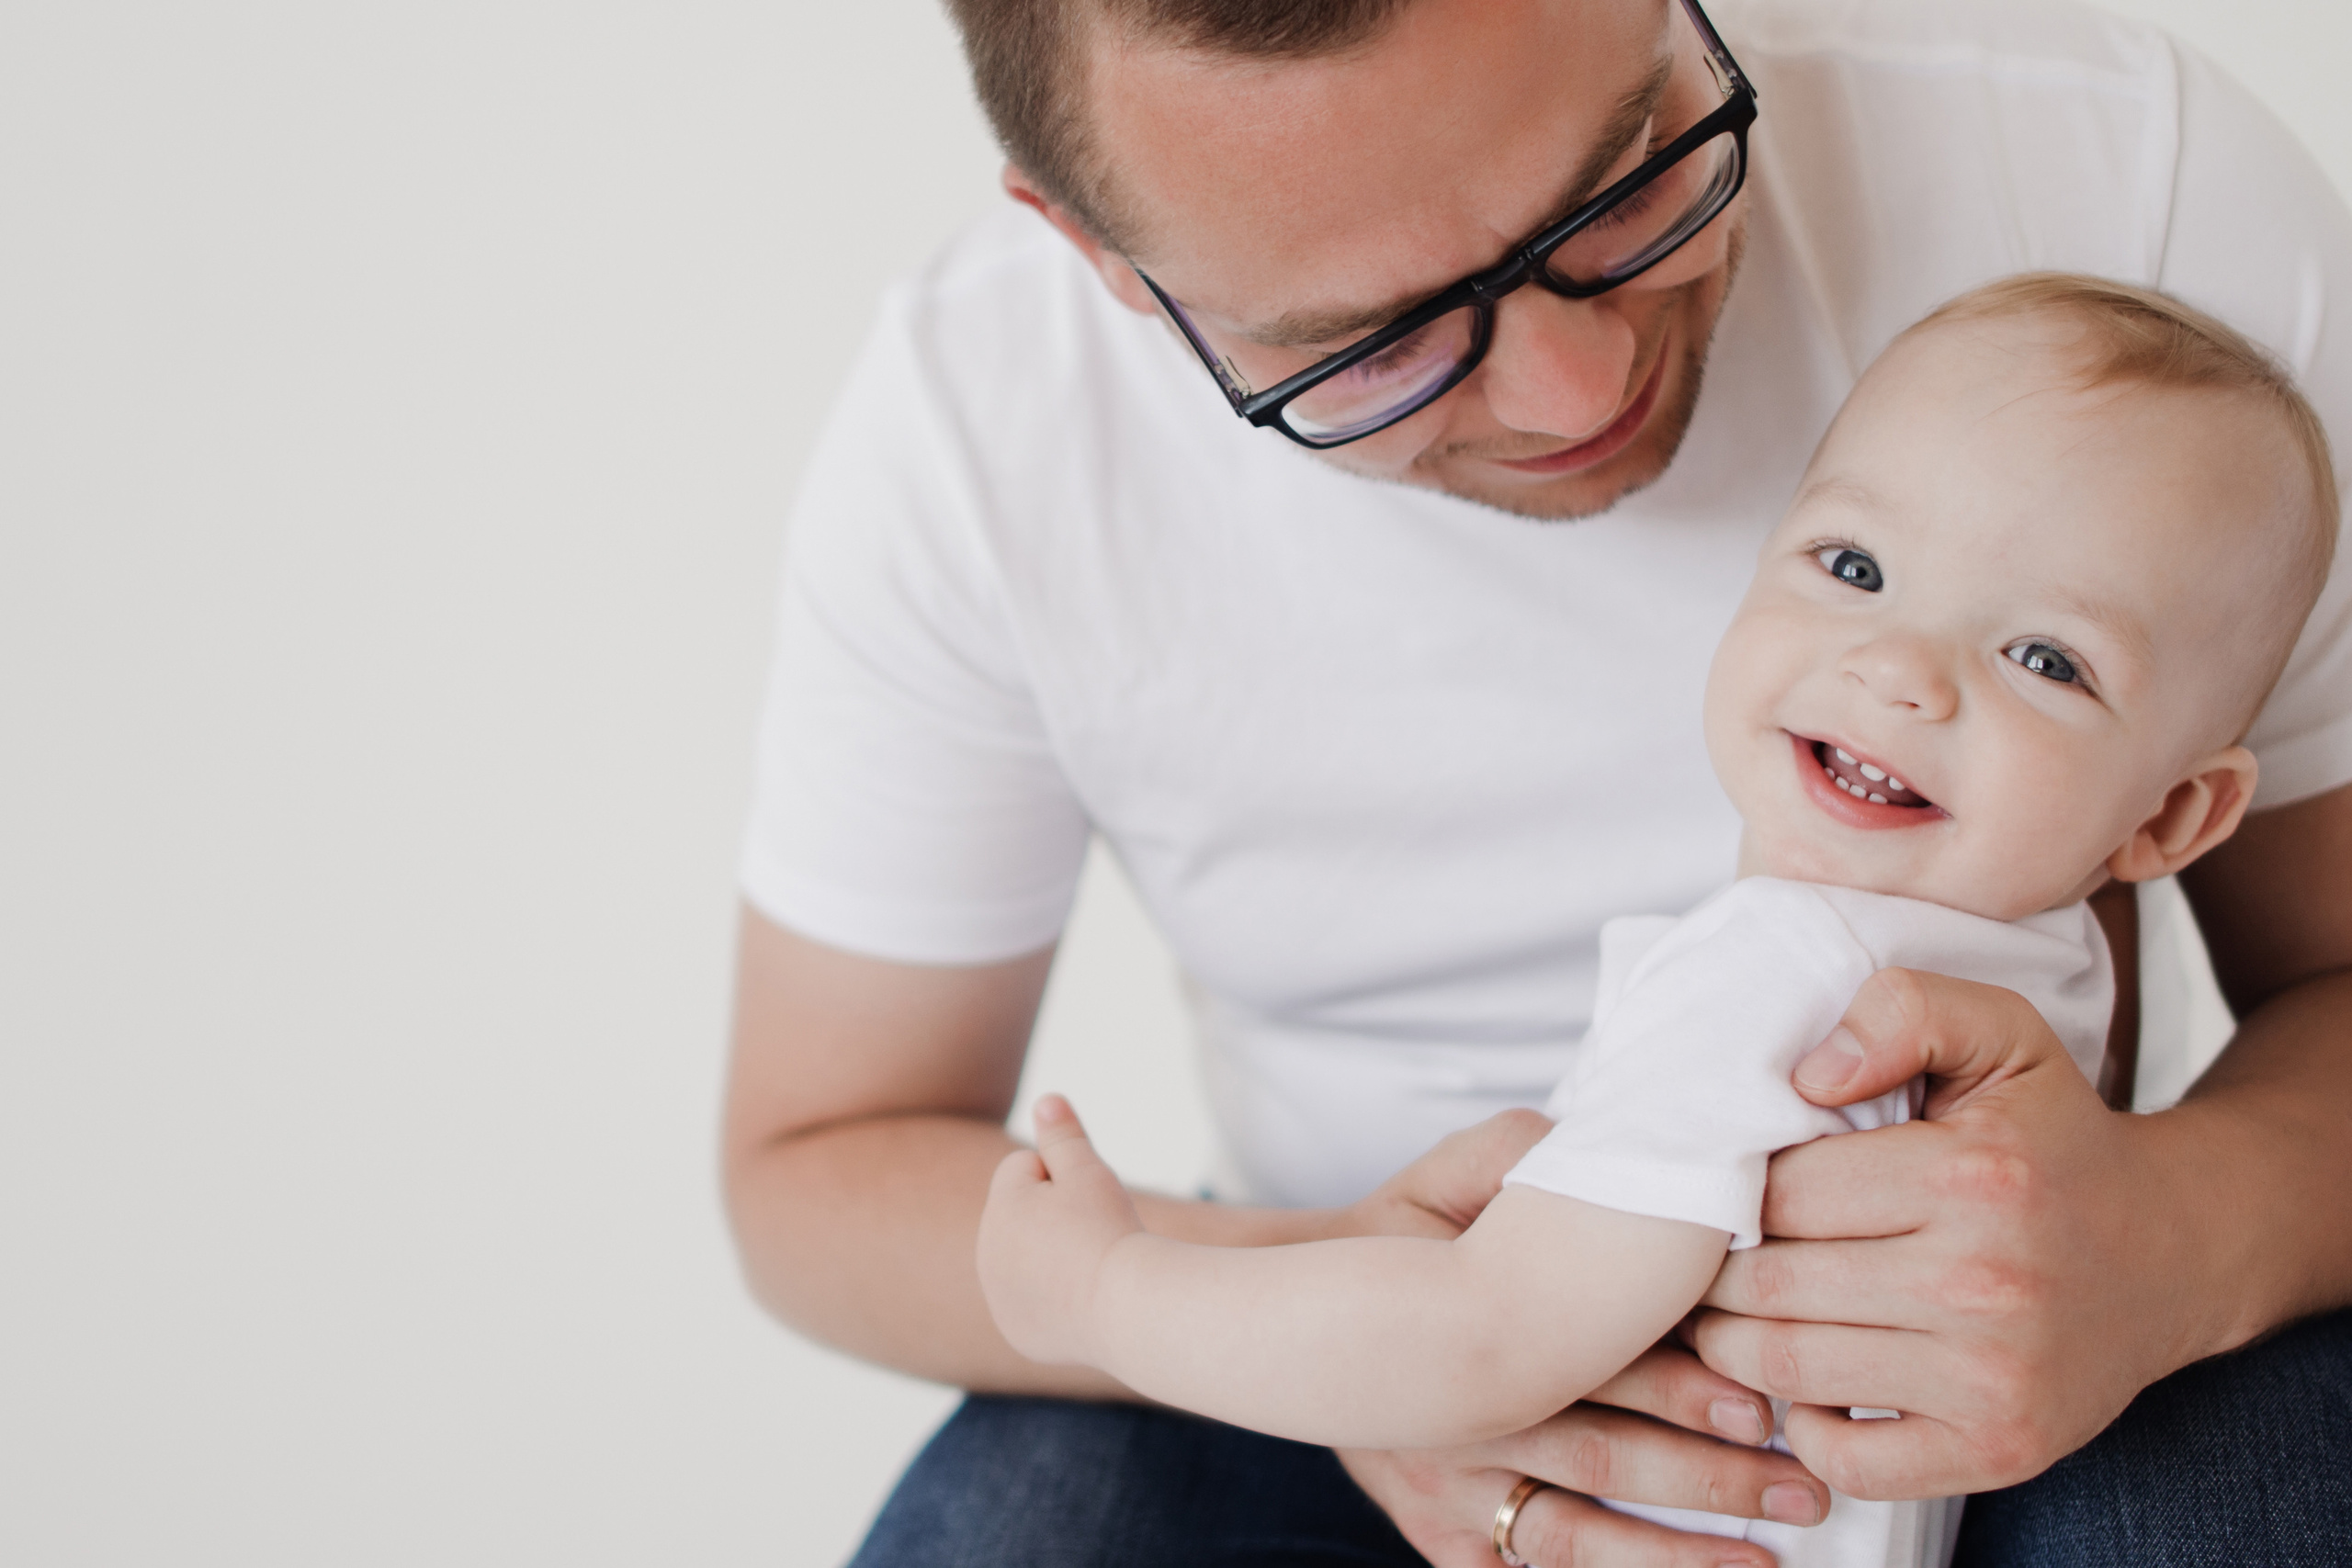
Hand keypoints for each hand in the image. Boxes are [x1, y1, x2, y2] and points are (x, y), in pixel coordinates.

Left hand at [975, 1094, 1143, 1366]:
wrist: (1129, 1311)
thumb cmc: (1111, 1231)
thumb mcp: (1089, 1172)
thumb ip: (1062, 1135)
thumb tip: (1045, 1100)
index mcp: (998, 1208)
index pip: (1024, 1168)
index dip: (1064, 1177)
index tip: (1089, 1206)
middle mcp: (986, 1254)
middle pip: (1023, 1214)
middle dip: (1052, 1216)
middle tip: (1093, 1239)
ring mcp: (999, 1298)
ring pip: (1027, 1257)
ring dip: (1052, 1255)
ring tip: (1089, 1271)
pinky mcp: (1017, 1332)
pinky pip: (1032, 1300)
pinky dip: (1053, 1299)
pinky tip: (1082, 1304)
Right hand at [1329, 1112, 1824, 1566]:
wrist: (1292, 1311)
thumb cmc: (1391, 1239)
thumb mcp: (1439, 1177)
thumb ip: (1517, 1155)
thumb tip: (1591, 1138)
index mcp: (1466, 1330)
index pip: (1588, 1368)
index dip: (1674, 1387)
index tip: (1754, 1405)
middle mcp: (1456, 1424)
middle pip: (1596, 1463)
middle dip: (1706, 1479)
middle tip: (1797, 1486)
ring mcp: (1442, 1488)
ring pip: (1566, 1541)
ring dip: (1671, 1557)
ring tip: (1761, 1562)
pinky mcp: (1433, 1531)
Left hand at [1696, 968, 2201, 1499]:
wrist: (2173, 1248)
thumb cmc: (2055, 1137)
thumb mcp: (2000, 1034)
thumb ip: (1902, 1011)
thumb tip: (1805, 1079)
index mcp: (1970, 1177)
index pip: (1780, 1192)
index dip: (1737, 1187)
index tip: (1736, 1185)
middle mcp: (1985, 1284)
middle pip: (1769, 1284)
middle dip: (1720, 1268)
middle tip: (1710, 1253)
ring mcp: (1995, 1379)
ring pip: (1788, 1368)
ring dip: (1736, 1343)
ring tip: (1734, 1309)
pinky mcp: (2000, 1450)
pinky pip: (1850, 1461)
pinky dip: (1805, 1427)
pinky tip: (1810, 1380)